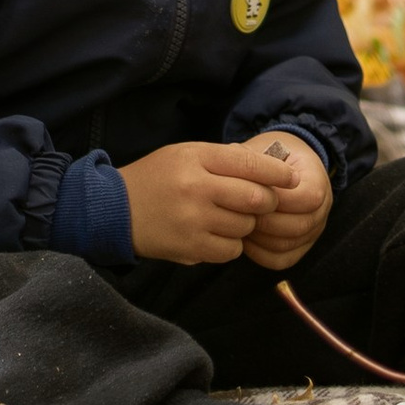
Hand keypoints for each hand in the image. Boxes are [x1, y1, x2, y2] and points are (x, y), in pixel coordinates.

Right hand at [122, 133, 332, 268]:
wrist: (114, 209)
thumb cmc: (155, 177)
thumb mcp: (184, 154)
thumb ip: (223, 158)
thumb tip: (267, 166)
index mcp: (195, 158)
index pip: (249, 163)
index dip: (276, 172)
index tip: (290, 178)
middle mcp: (196, 188)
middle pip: (255, 198)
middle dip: (266, 201)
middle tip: (260, 202)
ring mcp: (194, 221)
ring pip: (245, 227)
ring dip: (246, 224)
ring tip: (228, 217)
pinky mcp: (191, 248)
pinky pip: (231, 250)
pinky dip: (231, 244)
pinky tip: (215, 234)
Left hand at [233, 130, 331, 270]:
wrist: (286, 167)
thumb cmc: (272, 157)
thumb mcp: (265, 148)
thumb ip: (251, 158)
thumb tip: (232, 164)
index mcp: (318, 180)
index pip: (307, 197)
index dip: (276, 199)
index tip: (247, 192)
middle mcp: (322, 209)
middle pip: (298, 226)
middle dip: (263, 220)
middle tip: (236, 212)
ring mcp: (313, 231)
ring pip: (287, 246)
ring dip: (259, 238)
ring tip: (236, 224)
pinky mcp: (300, 248)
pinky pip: (281, 260)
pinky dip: (260, 253)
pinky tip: (244, 239)